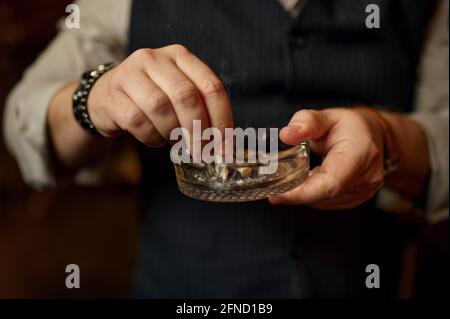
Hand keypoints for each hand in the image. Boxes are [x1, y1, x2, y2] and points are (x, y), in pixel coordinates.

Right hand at [88, 45, 232, 146]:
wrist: (106, 96)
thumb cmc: (151, 98)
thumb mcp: (178, 94)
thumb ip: (201, 110)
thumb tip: (223, 145)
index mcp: (180, 56)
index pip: (211, 86)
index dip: (222, 120)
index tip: (225, 147)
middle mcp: (154, 58)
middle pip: (186, 96)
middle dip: (198, 131)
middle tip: (201, 153)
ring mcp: (130, 74)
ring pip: (160, 107)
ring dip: (172, 133)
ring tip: (174, 141)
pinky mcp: (113, 95)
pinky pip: (138, 122)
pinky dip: (151, 137)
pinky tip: (154, 139)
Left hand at [269, 108, 385, 209]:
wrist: (373, 135)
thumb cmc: (350, 125)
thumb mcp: (327, 116)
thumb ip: (306, 122)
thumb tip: (286, 134)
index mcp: (360, 154)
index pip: (329, 184)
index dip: (301, 193)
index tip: (276, 195)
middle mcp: (366, 177)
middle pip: (323, 195)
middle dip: (295, 191)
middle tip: (272, 184)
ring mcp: (364, 191)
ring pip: (323, 201)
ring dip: (304, 192)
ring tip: (293, 175)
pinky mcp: (357, 198)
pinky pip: (328, 202)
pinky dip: (313, 193)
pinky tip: (308, 180)